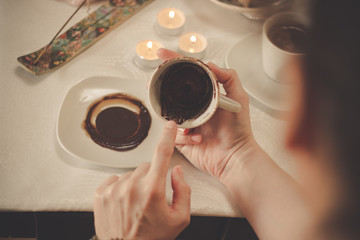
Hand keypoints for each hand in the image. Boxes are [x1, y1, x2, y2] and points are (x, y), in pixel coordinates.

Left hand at [93, 121, 190, 239]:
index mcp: (153, 191)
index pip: (163, 154)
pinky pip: (115, 179)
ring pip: (131, 174)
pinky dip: (121, 187)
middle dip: (152, 177)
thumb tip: (176, 172)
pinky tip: (124, 202)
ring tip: (136, 204)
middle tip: (151, 197)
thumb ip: (183, 191)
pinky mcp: (101, 193)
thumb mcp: (179, 219)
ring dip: (136, 184)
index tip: (169, 125)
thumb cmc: (152, 238)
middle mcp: (132, 187)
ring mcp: (115, 189)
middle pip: (147, 166)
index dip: (168, 136)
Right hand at [157, 49, 256, 180]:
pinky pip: (173, 134)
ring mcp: (187, 123)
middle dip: (164, 90)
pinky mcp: (182, 139)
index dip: (174, 62)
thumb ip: (229, 77)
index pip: (188, 74)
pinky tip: (199, 138)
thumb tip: (210, 64)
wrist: (234, 157)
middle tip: (159, 86)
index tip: (161, 53)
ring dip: (176, 118)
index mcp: (205, 96)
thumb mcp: (239, 98)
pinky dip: (185, 136)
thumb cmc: (239, 130)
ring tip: (190, 125)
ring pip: (169, 114)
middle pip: (173, 93)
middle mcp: (195, 107)